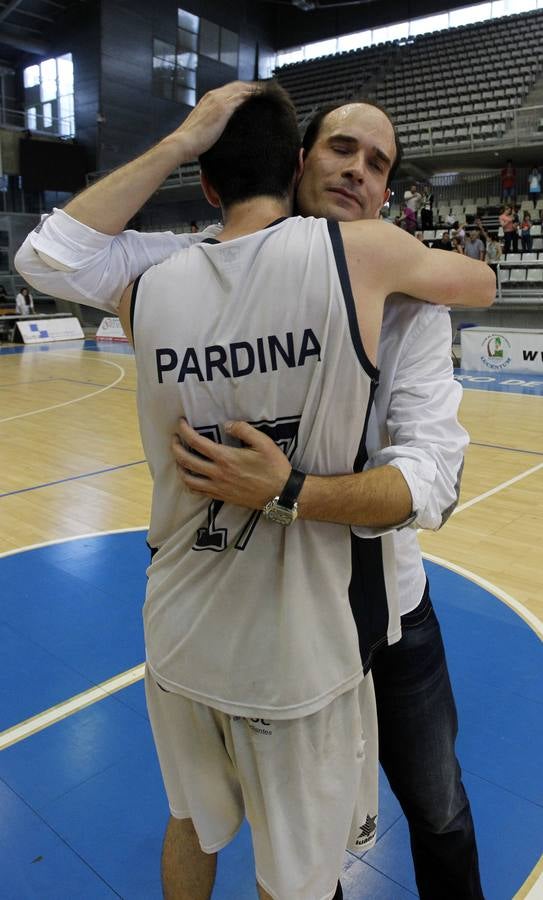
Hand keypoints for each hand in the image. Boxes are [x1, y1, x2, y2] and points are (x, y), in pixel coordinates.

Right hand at [164, 81, 256, 162]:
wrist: (183, 143)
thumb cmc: (191, 142)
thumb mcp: (204, 129)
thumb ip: (213, 125)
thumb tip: (218, 133)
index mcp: (208, 99)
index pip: (229, 91)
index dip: (242, 92)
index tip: (253, 97)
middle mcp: (214, 96)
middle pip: (237, 86)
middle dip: (251, 88)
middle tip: (265, 94)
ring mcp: (218, 100)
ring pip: (241, 89)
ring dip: (255, 90)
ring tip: (268, 94)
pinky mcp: (223, 107)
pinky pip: (242, 96)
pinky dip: (253, 95)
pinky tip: (262, 99)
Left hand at [171, 418, 291, 508]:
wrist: (281, 494)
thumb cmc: (274, 467)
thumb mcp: (263, 443)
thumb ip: (243, 429)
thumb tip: (226, 425)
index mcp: (226, 458)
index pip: (196, 442)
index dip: (184, 431)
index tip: (181, 423)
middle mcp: (217, 473)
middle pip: (186, 460)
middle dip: (175, 447)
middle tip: (174, 438)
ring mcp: (217, 487)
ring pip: (187, 479)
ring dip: (179, 467)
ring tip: (179, 457)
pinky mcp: (221, 497)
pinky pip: (197, 491)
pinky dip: (188, 482)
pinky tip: (190, 476)